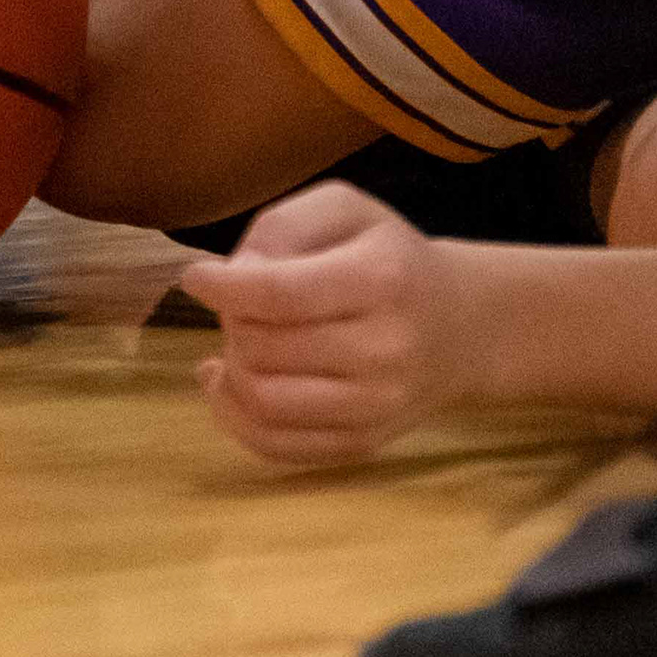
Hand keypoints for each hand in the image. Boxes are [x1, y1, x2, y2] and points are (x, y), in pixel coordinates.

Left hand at [179, 179, 458, 467]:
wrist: (460, 326)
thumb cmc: (389, 258)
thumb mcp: (346, 210)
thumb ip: (283, 227)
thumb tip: (232, 277)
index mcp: (381, 278)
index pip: (280, 294)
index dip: (223, 288)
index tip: (196, 277)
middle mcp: (384, 349)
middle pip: (263, 348)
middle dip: (232, 321)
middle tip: (241, 304)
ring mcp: (375, 406)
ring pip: (262, 401)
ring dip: (231, 369)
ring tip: (240, 341)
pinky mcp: (361, 444)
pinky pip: (274, 445)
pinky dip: (234, 415)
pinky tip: (230, 381)